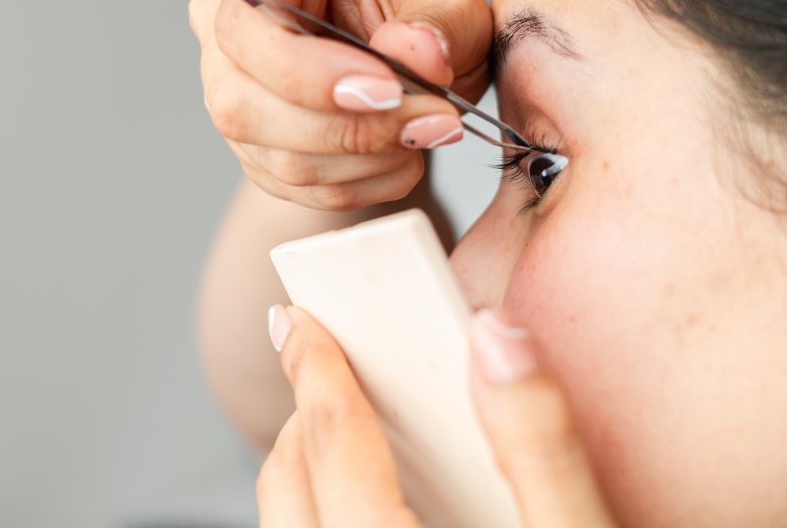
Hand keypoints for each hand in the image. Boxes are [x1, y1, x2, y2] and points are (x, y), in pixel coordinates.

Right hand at [188, 0, 491, 210]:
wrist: (411, 56)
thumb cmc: (413, 8)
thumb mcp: (449, 0)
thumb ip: (439, 25)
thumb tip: (417, 56)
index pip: (244, 21)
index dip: (307, 71)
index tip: (387, 89)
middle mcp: (227, 21)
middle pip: (242, 101)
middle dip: (344, 128)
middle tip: (426, 122)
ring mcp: (230, 88)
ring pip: (272, 154)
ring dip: (360, 160)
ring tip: (426, 135)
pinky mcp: (253, 144)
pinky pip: (294, 185)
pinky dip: (359, 182)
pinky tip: (402, 157)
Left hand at [259, 305, 618, 527]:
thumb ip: (541, 445)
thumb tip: (497, 337)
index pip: (332, 445)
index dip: (315, 370)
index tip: (299, 318)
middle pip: (286, 481)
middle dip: (303, 413)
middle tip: (331, 366)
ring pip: (287, 522)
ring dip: (305, 465)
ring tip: (347, 427)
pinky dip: (320, 509)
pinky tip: (373, 499)